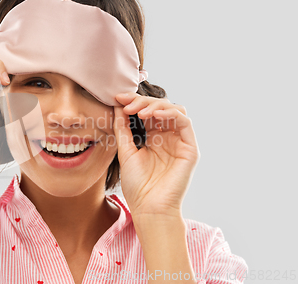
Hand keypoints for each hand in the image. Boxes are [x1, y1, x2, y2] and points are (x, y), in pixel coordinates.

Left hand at [113, 92, 200, 219]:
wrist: (148, 208)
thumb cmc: (137, 185)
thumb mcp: (125, 151)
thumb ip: (123, 128)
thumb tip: (117, 105)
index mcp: (153, 138)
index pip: (147, 112)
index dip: (134, 102)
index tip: (117, 98)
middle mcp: (168, 138)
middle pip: (160, 108)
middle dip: (143, 102)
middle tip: (127, 104)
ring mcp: (180, 142)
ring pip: (174, 110)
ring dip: (156, 105)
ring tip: (140, 112)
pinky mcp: (189, 149)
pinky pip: (184, 122)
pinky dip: (170, 114)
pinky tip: (154, 116)